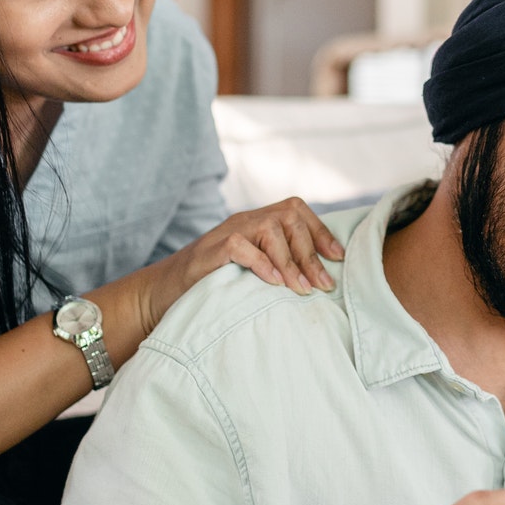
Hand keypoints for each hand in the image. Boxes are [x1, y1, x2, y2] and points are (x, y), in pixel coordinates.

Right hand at [145, 198, 343, 327]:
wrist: (166, 291)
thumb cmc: (215, 284)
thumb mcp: (252, 269)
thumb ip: (278, 264)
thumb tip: (320, 280)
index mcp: (258, 221)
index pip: (297, 212)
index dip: (321, 233)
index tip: (339, 259)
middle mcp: (245, 220)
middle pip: (289, 219)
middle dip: (310, 253)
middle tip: (323, 285)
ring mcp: (227, 231)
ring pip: (269, 229)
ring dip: (291, 262)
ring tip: (302, 290)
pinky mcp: (211, 250)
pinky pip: (241, 247)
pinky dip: (261, 264)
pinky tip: (273, 284)